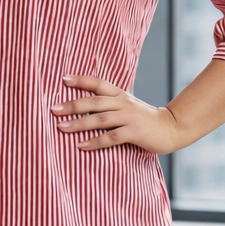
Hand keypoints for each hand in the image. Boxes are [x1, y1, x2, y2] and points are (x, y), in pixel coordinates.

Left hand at [52, 76, 177, 153]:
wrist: (170, 128)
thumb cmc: (145, 120)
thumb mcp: (128, 106)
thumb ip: (110, 105)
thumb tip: (84, 108)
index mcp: (120, 95)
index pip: (98, 84)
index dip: (81, 80)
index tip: (63, 80)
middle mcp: (123, 103)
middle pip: (94, 102)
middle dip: (72, 105)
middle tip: (54, 109)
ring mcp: (129, 117)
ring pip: (100, 119)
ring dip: (78, 124)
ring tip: (61, 127)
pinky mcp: (134, 132)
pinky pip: (111, 137)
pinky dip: (95, 142)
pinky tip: (81, 146)